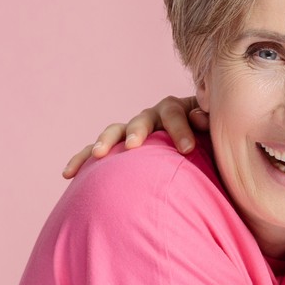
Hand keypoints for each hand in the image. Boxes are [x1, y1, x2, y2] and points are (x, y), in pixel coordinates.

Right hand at [61, 95, 202, 177]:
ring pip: (116, 132)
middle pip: (143, 119)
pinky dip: (83, 160)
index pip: (175, 112)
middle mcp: (152, 118)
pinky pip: (96, 152)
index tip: (188, 148)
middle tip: (135, 146)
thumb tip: (202, 116)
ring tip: (98, 155)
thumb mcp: (216, 135)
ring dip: (106, 141)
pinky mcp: (118, 148)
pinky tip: (68, 173)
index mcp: (178, 111)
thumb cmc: (211, 146)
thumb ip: (211, 125)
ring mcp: (132, 132)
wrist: (200, 153)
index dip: (180, 127)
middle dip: (138, 131)